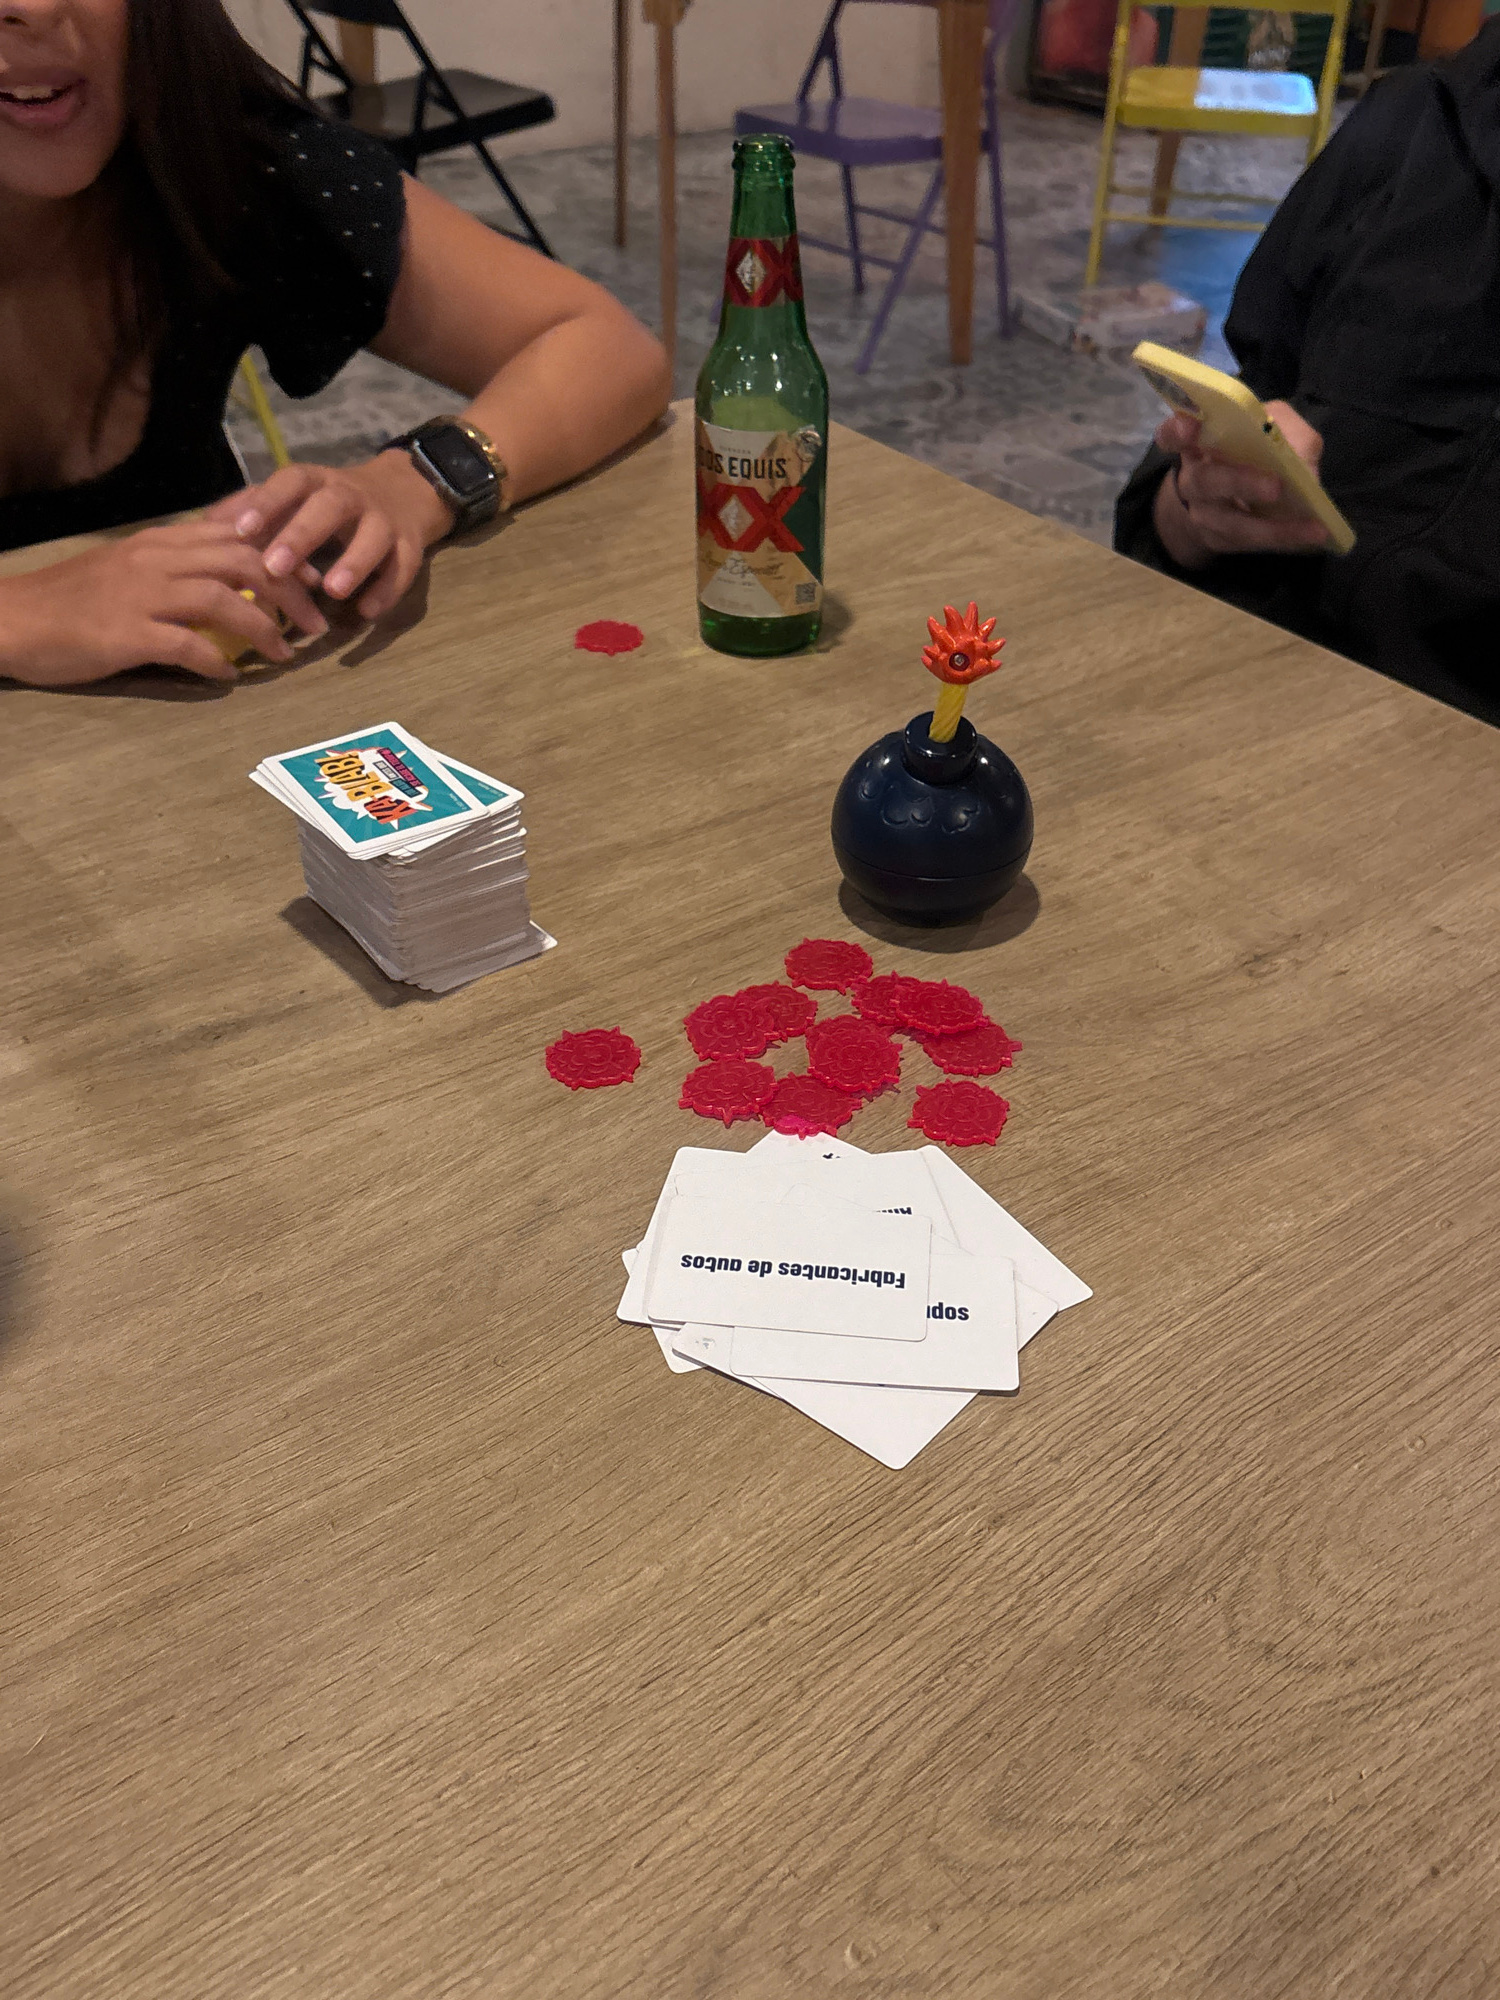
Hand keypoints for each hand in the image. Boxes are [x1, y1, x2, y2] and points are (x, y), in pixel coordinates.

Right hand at [0, 521, 327, 687]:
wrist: (14, 617)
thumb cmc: (75, 600)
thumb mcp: (132, 569)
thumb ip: (180, 569)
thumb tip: (232, 581)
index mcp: (162, 542)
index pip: (239, 536)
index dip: (286, 559)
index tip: (316, 583)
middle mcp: (157, 560)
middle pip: (244, 562)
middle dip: (291, 593)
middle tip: (316, 623)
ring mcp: (141, 595)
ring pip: (223, 599)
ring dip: (264, 627)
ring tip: (284, 652)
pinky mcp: (127, 633)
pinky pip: (187, 645)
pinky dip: (216, 662)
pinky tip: (230, 678)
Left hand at [208, 453, 455, 620]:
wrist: (402, 493)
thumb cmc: (328, 505)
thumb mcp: (292, 499)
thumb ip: (251, 510)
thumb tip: (201, 526)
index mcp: (316, 481)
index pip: (290, 482)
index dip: (267, 503)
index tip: (240, 530)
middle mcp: (351, 496)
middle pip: (330, 508)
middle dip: (303, 535)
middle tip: (275, 567)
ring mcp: (384, 521)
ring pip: (374, 537)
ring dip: (354, 562)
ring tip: (332, 592)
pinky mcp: (410, 547)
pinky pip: (403, 569)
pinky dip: (387, 590)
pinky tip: (366, 613)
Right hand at [1152, 400, 1332, 569]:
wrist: (1226, 496)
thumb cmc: (1248, 451)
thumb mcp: (1268, 427)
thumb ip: (1287, 431)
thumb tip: (1305, 466)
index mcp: (1198, 442)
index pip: (1172, 436)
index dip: (1177, 433)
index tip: (1190, 428)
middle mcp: (1194, 479)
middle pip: (1205, 481)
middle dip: (1240, 482)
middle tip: (1275, 487)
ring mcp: (1203, 514)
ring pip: (1229, 523)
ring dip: (1271, 527)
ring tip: (1311, 528)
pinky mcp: (1220, 540)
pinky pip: (1249, 543)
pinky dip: (1281, 540)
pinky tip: (1308, 538)